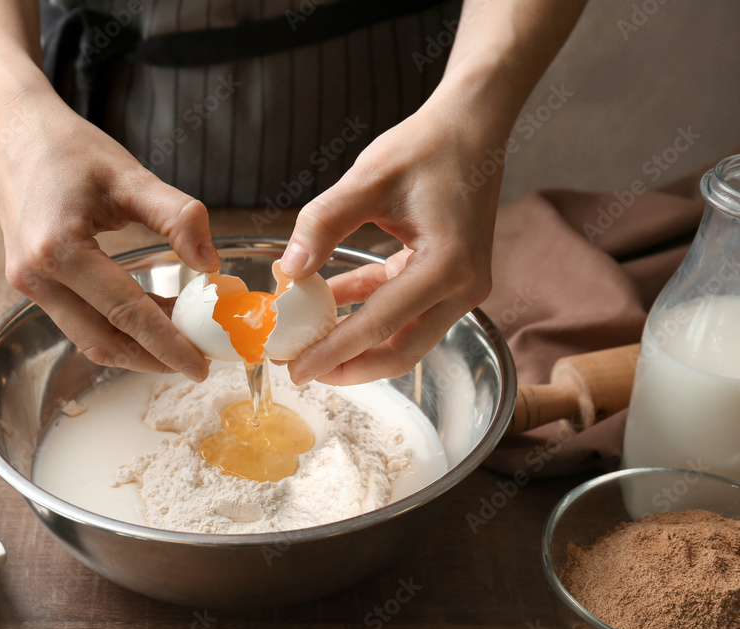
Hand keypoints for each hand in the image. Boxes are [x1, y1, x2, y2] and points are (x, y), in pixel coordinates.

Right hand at [0, 91, 218, 380]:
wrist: (14, 131)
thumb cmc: (71, 149)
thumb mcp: (132, 176)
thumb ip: (178, 217)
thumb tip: (211, 264)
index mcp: (59, 250)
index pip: (127, 312)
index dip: (167, 344)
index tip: (201, 367)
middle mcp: (35, 277)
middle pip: (103, 340)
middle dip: (152, 358)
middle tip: (197, 363)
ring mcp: (27, 284)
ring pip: (88, 337)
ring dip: (134, 347)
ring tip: (180, 343)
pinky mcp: (30, 283)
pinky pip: (77, 320)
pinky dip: (115, 328)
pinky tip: (150, 319)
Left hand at [280, 101, 500, 385]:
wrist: (472, 127)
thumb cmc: (426, 146)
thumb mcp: (367, 179)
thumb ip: (323, 223)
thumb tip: (289, 269)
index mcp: (447, 265)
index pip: (380, 324)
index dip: (334, 351)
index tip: (296, 369)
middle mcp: (463, 286)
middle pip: (401, 350)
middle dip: (348, 365)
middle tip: (300, 369)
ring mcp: (462, 287)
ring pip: (405, 337)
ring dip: (357, 343)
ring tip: (309, 344)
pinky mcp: (451, 279)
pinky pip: (405, 310)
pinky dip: (369, 311)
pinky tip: (330, 302)